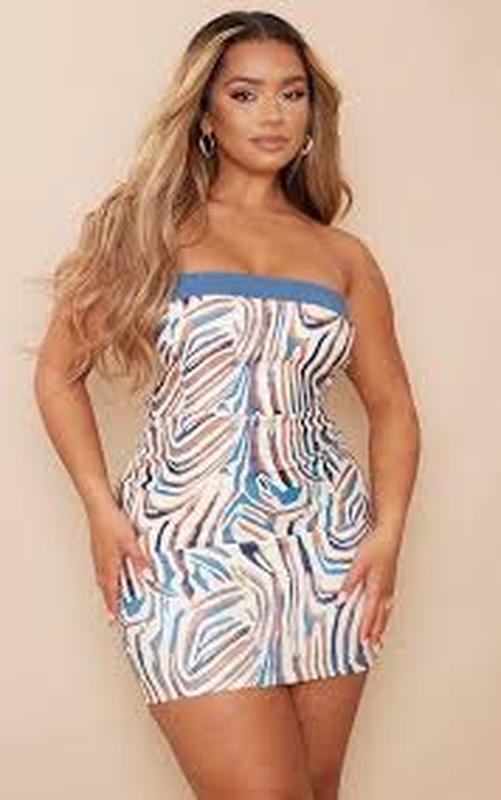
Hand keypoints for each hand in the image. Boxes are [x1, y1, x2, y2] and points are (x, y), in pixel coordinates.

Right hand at [87, 499, 153, 624]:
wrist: (98, 506)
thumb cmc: (111, 522)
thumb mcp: (130, 541)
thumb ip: (139, 560)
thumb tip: (146, 577)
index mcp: (109, 563)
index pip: (111, 590)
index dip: (112, 605)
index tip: (113, 619)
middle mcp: (101, 561)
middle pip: (104, 587)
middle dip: (108, 601)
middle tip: (111, 614)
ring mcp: (97, 554)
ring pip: (101, 577)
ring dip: (105, 589)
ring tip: (109, 598)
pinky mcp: (97, 546)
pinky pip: (99, 567)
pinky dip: (103, 577)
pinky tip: (107, 573)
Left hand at [335, 528, 400, 647]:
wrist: (390, 534)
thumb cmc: (375, 547)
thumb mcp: (358, 564)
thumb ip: (350, 582)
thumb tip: (340, 599)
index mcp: (377, 588)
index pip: (370, 614)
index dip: (366, 629)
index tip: (363, 642)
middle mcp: (385, 590)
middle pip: (381, 616)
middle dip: (377, 631)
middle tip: (374, 646)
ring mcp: (390, 585)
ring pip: (387, 610)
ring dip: (383, 623)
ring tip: (380, 635)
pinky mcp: (390, 579)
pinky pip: (389, 601)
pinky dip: (386, 612)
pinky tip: (386, 611)